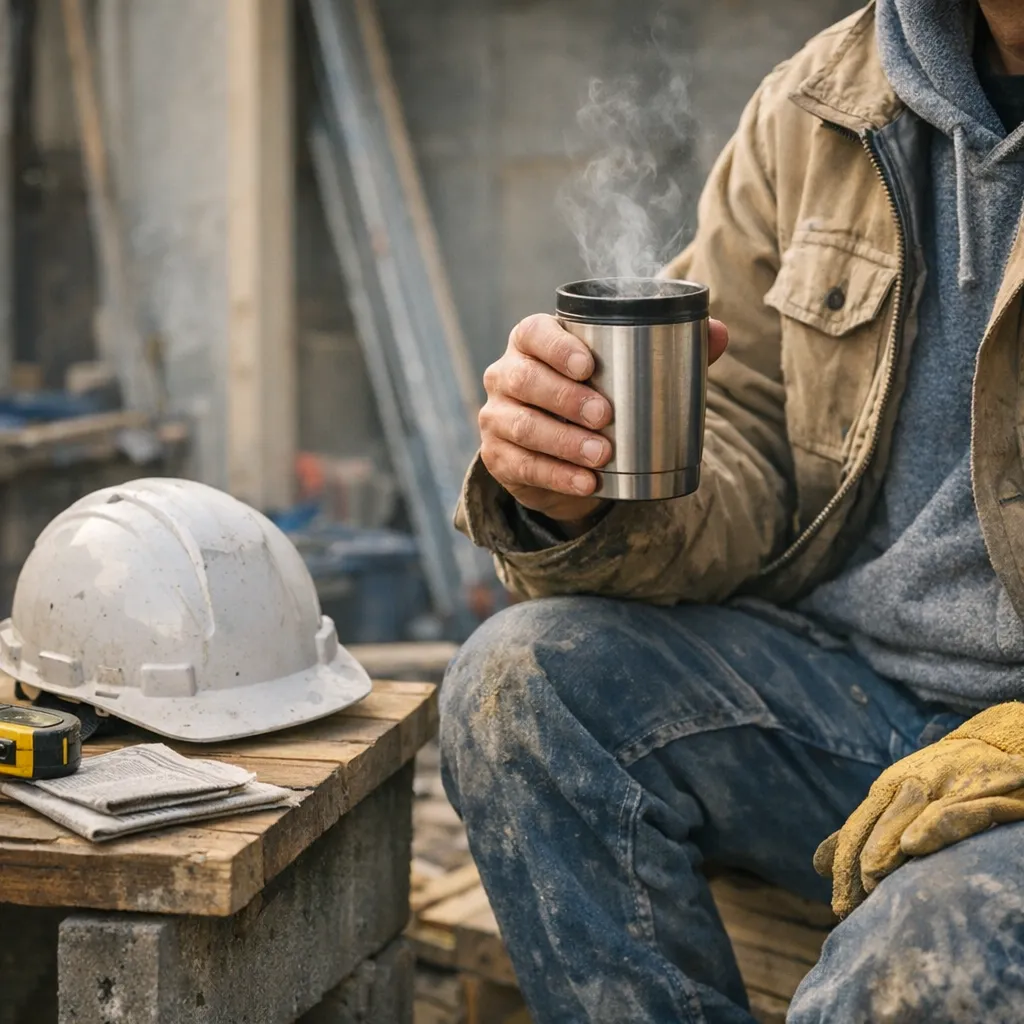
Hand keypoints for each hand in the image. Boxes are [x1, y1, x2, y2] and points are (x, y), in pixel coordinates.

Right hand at [479, 313, 728, 524]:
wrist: (568, 452)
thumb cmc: (598, 397)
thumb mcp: (630, 373)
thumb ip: (675, 350)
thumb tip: (720, 333)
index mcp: (532, 342)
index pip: (533, 333)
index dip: (556, 347)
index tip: (589, 366)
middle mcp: (505, 374)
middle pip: (525, 380)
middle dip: (565, 398)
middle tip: (605, 416)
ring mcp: (496, 417)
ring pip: (522, 425)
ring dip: (562, 442)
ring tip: (602, 454)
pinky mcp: (498, 458)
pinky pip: (523, 466)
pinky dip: (557, 476)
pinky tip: (586, 482)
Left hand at [814, 702, 1023, 918]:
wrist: (996, 741)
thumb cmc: (942, 777)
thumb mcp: (899, 797)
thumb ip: (865, 830)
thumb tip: (819, 864)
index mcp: (889, 787)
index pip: (858, 828)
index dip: (844, 865)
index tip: (838, 906)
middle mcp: (913, 783)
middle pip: (878, 824)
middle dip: (861, 864)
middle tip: (852, 903)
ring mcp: (948, 784)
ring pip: (910, 814)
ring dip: (888, 846)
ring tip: (871, 878)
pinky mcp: (987, 789)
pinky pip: (959, 809)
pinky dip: (935, 825)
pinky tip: (914, 844)